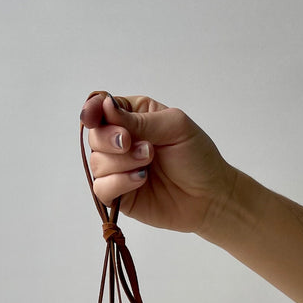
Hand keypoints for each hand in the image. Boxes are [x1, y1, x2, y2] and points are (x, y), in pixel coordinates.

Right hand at [80, 91, 236, 235]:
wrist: (209, 196)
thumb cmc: (196, 157)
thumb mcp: (174, 126)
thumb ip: (138, 118)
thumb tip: (104, 106)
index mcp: (133, 116)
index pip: (101, 107)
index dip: (93, 109)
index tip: (96, 115)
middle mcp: (121, 141)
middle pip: (94, 135)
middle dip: (111, 139)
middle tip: (135, 144)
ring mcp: (118, 170)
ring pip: (96, 163)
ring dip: (122, 162)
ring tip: (149, 162)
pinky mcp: (118, 195)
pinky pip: (101, 188)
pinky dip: (118, 183)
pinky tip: (141, 179)